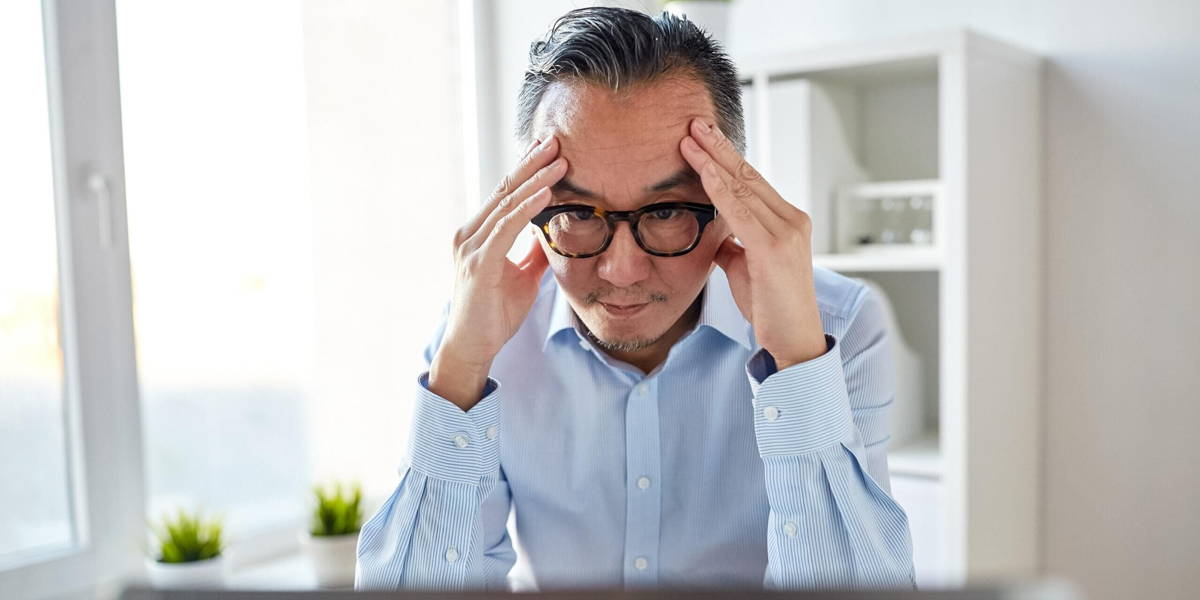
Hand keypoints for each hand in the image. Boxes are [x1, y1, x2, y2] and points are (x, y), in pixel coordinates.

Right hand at [431, 135, 567, 408]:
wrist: (473, 347)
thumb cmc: (495, 314)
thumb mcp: (524, 277)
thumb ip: (534, 253)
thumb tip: (552, 233)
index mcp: (478, 234)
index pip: (505, 194)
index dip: (527, 170)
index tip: (550, 150)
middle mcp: (469, 234)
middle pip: (504, 190)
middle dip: (532, 163)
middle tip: (557, 139)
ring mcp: (471, 247)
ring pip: (507, 204)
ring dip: (536, 180)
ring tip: (561, 161)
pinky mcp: (478, 263)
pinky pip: (506, 228)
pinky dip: (528, 208)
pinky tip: (547, 193)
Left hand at [679, 118, 826, 369]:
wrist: (792, 339)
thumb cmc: (770, 306)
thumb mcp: (745, 267)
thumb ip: (733, 244)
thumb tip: (714, 232)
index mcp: (787, 221)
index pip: (751, 181)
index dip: (726, 158)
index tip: (703, 138)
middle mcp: (792, 220)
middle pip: (748, 175)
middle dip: (718, 147)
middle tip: (694, 122)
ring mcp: (786, 233)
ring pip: (743, 187)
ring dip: (713, 160)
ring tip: (690, 138)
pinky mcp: (774, 249)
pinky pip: (741, 212)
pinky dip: (720, 189)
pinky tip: (704, 171)